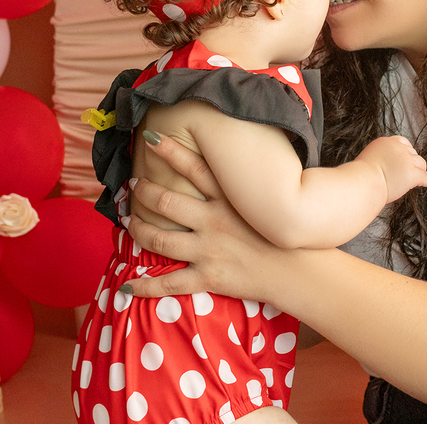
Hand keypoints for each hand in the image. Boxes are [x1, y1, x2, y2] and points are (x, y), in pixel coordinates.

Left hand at [122, 131, 287, 301]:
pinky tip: (126, 286)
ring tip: (128, 222)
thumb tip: (230, 169)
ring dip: (137, 229)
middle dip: (143, 193)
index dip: (170, 150)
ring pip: (158, 238)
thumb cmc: (284, 235)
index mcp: (228, 200)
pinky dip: (143, 286)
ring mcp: (208, 250)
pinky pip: (168, 283)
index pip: (195, 167)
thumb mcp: (264, 202)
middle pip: (166, 201)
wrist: (300, 271)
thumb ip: (243, 188)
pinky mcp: (208, 277)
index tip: (151, 138)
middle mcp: (214, 221)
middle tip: (133, 187)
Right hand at [354, 136, 426, 202]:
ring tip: (420, 177)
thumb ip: (377, 159)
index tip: (405, 157)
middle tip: (409, 170)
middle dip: (412, 161)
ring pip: (421, 163)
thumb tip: (379, 166)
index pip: (402, 142)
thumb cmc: (360, 176)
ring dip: (420, 170)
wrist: (363, 181)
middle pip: (412, 153)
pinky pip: (426, 177)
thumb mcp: (367, 159)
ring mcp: (407, 160)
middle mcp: (398, 148)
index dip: (405, 151)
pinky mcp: (413, 174)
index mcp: (385, 142)